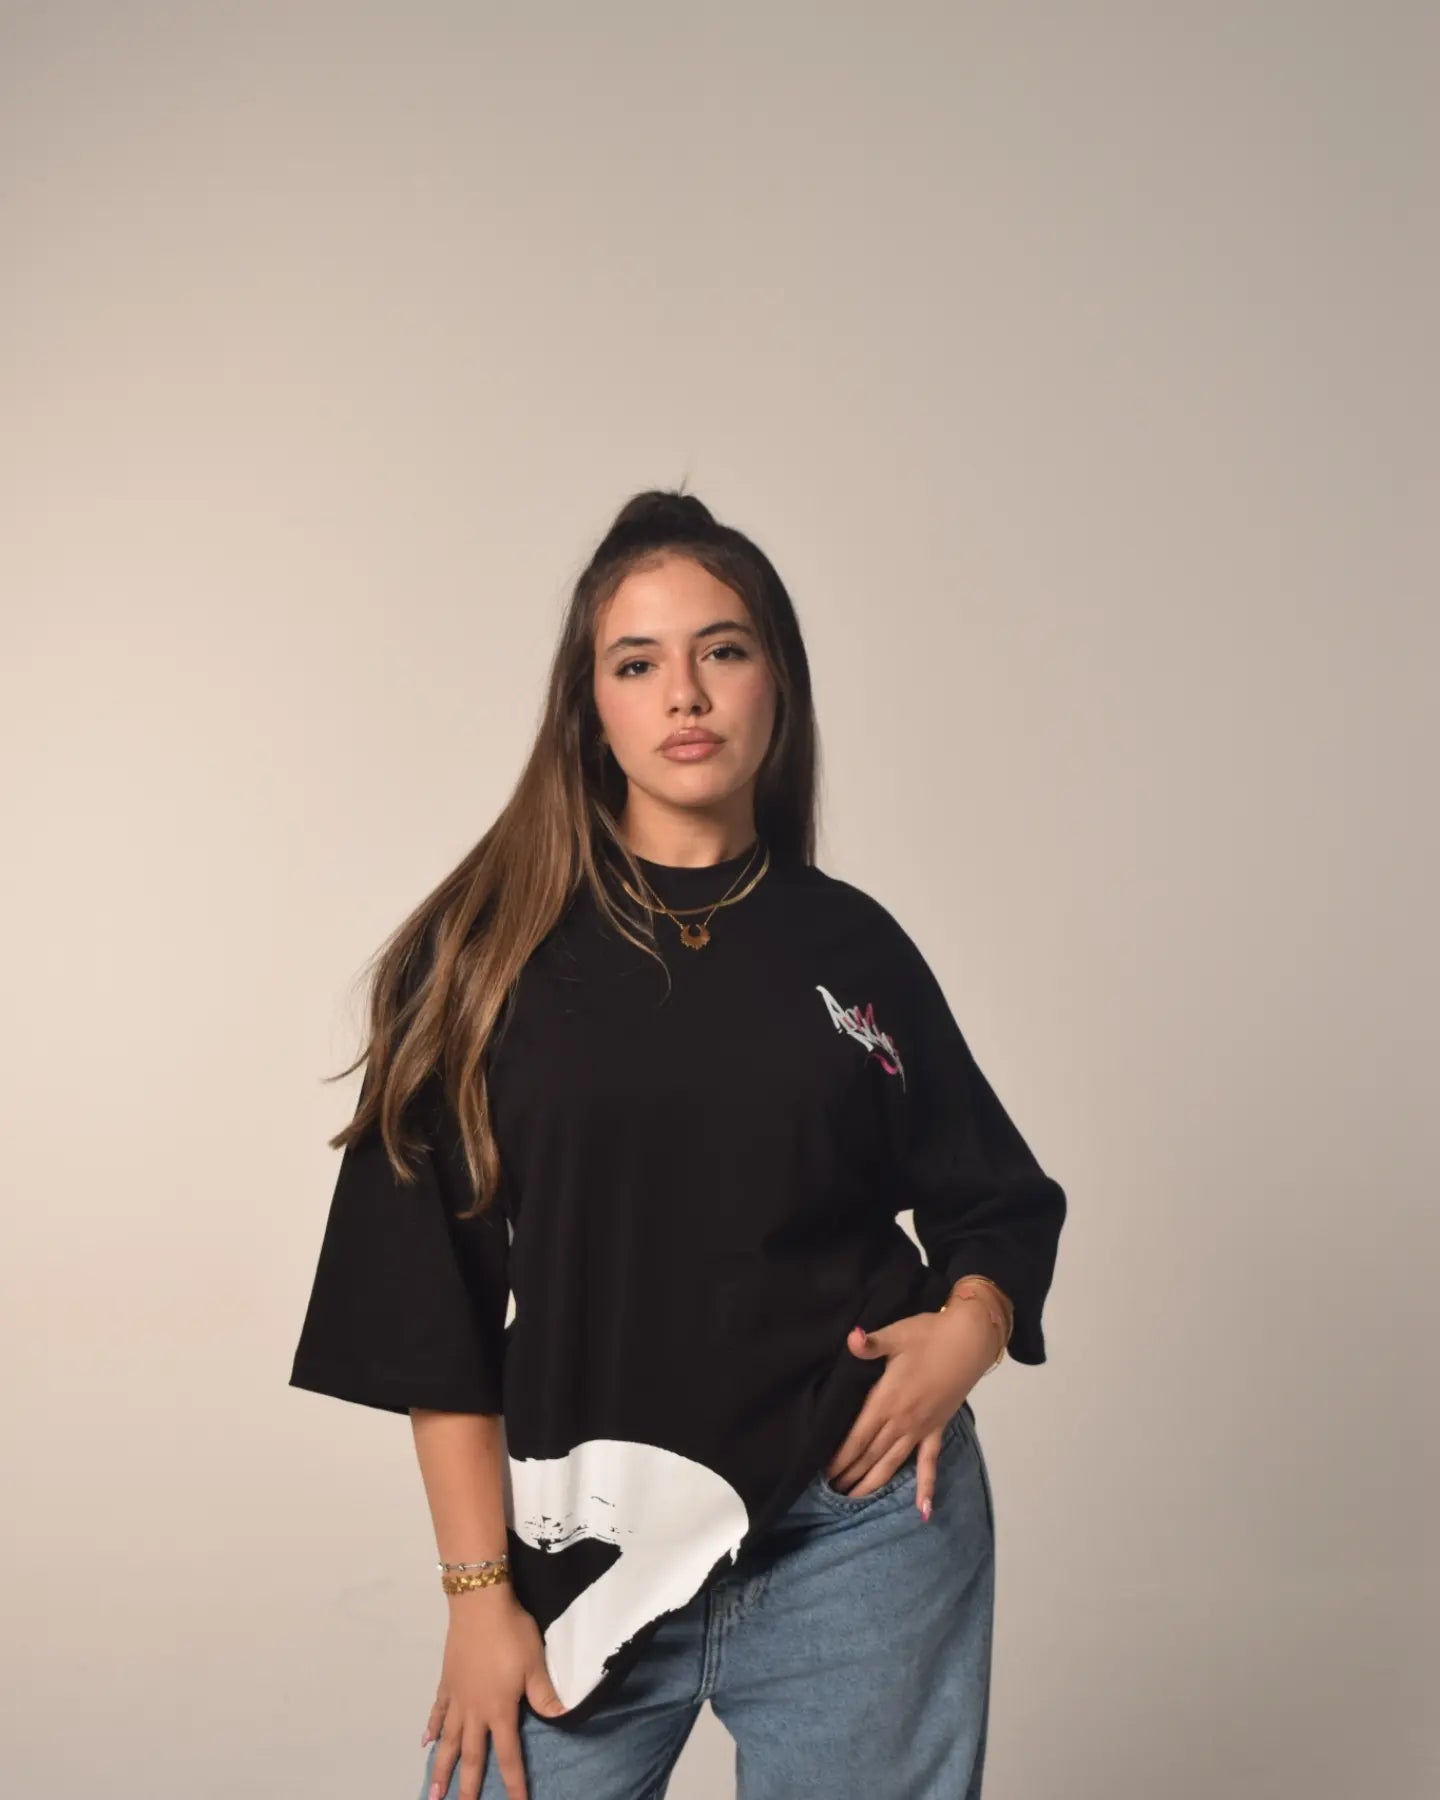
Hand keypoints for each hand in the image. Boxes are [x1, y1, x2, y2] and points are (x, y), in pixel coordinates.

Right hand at [421, 1588, 566, 1799]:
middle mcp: (474, 1711)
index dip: (514, 1783)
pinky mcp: (447, 1681)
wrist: (479, 1605)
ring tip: (434, 1793)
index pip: (508, 1755)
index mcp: (499, 1710)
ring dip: (441, 1767)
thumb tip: (561, 1718)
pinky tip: (425, 1742)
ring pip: (447, 1740)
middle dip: (467, 1786)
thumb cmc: (511, 1633)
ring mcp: (457, 1697)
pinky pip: (437, 1711)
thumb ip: (545, 1694)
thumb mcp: (535, 1663)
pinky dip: (431, 1728)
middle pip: (470, 1755)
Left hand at [823, 1303, 997, 1516]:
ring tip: (855, 1501)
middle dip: (850, 1474)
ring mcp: (921, 1429)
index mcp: (887, 1400)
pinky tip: (922, 1512)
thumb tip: (851, 1338)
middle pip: (871, 1455)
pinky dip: (926, 1487)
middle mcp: (902, 1421)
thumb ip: (871, 1343)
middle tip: (831, 1492)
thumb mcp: (897, 1334)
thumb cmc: (929, 1335)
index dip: (840, 1457)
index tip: (824, 1473)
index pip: (857, 1437)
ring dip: (873, 1484)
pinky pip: (930, 1463)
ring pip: (893, 1464)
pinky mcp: (937, 1429)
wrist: (970, 1341)